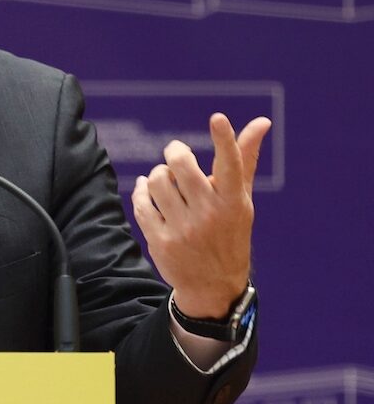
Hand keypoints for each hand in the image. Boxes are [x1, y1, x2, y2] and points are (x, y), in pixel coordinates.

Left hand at [132, 113, 271, 318]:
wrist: (214, 285)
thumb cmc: (229, 230)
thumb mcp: (241, 199)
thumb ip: (245, 159)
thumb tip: (261, 121)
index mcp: (233, 201)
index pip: (230, 165)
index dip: (224, 139)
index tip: (218, 118)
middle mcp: (210, 214)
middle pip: (180, 164)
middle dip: (175, 152)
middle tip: (177, 153)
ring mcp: (183, 229)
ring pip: (156, 181)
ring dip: (158, 175)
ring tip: (167, 180)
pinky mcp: (161, 241)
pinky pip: (141, 203)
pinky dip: (141, 191)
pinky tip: (148, 191)